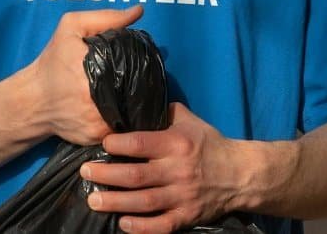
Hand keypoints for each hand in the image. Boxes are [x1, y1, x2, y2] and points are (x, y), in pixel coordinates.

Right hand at [26, 5, 143, 145]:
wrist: (31, 101)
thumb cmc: (51, 63)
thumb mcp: (71, 28)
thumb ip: (106, 17)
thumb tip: (138, 11)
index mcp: (94, 70)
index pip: (134, 68)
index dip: (141, 66)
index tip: (141, 64)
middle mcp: (97, 100)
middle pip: (136, 91)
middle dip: (138, 86)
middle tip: (135, 79)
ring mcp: (97, 123)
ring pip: (131, 113)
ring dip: (133, 104)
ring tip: (129, 94)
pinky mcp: (96, 138)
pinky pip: (120, 128)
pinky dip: (121, 119)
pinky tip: (116, 109)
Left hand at [81, 102, 250, 233]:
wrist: (241, 174)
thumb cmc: (209, 144)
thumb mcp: (189, 120)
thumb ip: (163, 113)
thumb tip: (135, 104)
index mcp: (176, 143)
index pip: (140, 143)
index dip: (117, 144)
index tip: (101, 144)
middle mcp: (178, 170)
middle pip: (136, 175)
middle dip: (106, 174)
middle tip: (85, 172)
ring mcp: (182, 196)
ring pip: (144, 202)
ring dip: (116, 202)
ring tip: (94, 200)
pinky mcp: (187, 216)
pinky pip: (162, 225)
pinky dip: (141, 227)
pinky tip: (123, 223)